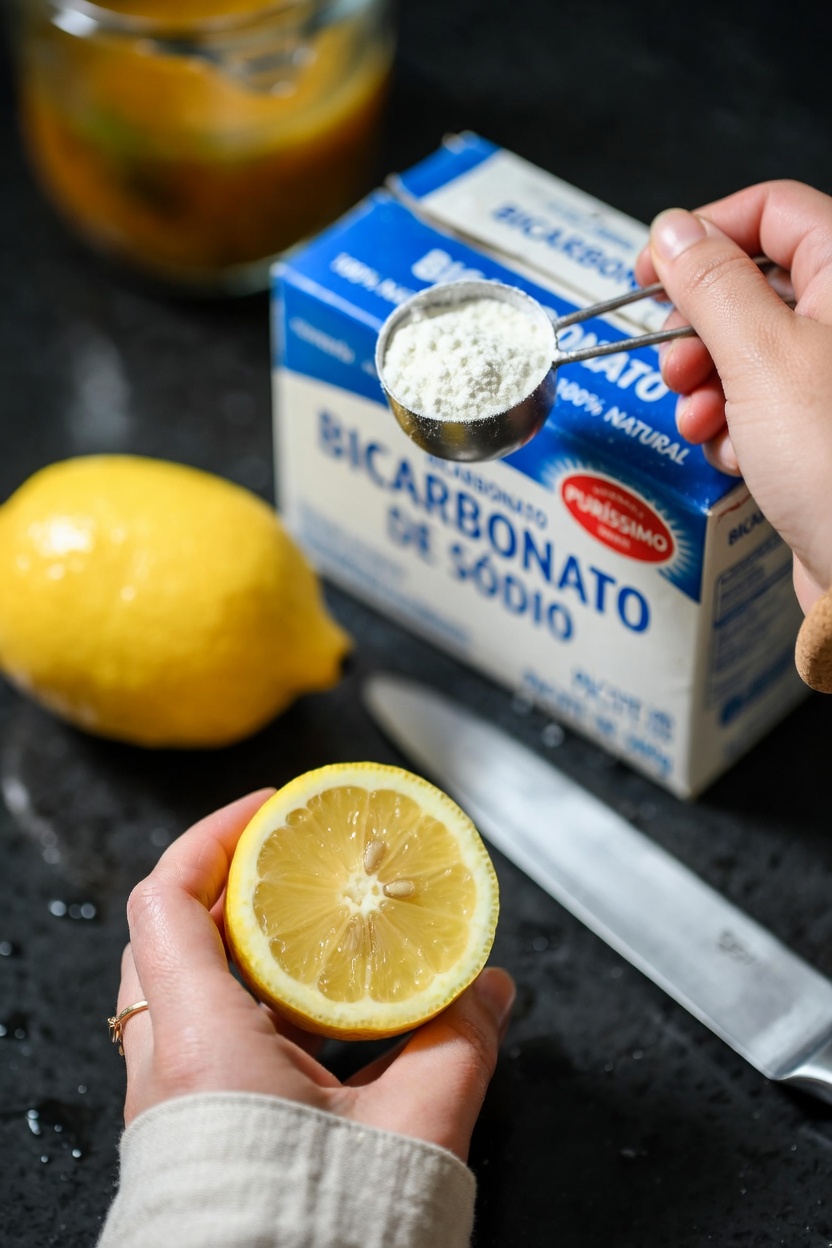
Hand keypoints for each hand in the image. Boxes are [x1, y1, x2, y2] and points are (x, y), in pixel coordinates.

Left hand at [114, 790, 514, 1162]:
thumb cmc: (323, 1236)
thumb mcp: (415, 1126)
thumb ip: (461, 1041)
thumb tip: (493, 986)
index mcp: (201, 1045)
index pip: (166, 900)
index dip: (215, 835)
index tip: (276, 808)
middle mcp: (168, 1067)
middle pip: (171, 935)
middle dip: (233, 885)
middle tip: (299, 864)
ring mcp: (174, 1100)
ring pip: (187, 988)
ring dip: (247, 948)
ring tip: (320, 932)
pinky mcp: (194, 1131)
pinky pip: (209, 1039)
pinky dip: (259, 1007)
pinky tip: (324, 1019)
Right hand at [634, 180, 831, 611]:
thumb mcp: (759, 357)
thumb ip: (711, 284)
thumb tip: (673, 231)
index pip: (771, 211)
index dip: (703, 234)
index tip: (651, 271)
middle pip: (755, 283)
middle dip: (699, 326)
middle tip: (677, 363)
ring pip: (750, 349)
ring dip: (707, 384)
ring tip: (700, 418)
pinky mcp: (824, 428)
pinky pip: (761, 404)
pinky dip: (733, 425)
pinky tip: (733, 454)